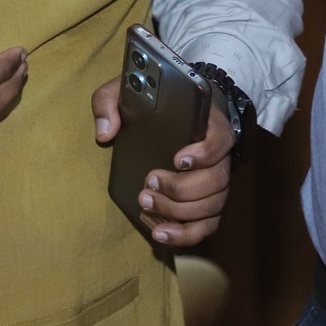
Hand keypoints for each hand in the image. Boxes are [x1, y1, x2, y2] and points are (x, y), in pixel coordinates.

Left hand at [91, 77, 235, 246]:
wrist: (179, 112)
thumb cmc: (156, 102)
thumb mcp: (128, 91)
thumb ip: (111, 101)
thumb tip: (105, 132)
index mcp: (208, 124)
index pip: (220, 139)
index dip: (205, 152)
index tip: (178, 159)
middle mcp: (219, 156)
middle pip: (215, 180)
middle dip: (181, 189)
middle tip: (149, 181)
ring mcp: (215, 181)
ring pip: (212, 206)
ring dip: (180, 213)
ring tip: (146, 205)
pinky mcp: (207, 203)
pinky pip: (207, 225)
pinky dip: (186, 234)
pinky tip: (160, 234)